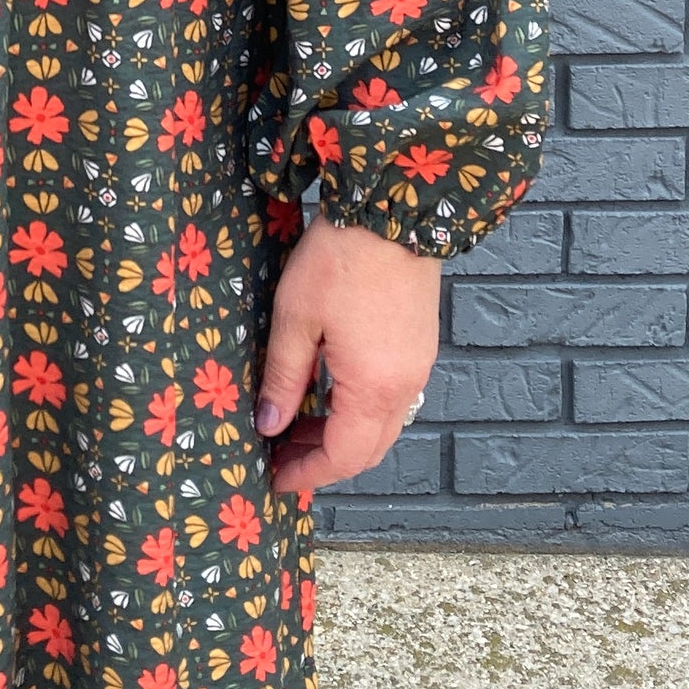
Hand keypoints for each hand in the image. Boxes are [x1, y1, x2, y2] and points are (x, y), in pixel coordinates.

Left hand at [254, 214, 440, 498]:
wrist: (393, 210)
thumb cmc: (340, 261)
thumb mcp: (295, 319)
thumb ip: (283, 376)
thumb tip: (269, 424)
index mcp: (374, 388)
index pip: (344, 456)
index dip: (308, 472)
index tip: (276, 478)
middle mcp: (405, 386)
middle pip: (368, 448)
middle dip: (325, 458)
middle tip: (282, 453)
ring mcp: (418, 365)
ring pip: (382, 423)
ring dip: (342, 432)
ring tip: (297, 421)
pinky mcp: (419, 344)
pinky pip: (392, 396)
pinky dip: (359, 407)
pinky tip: (327, 389)